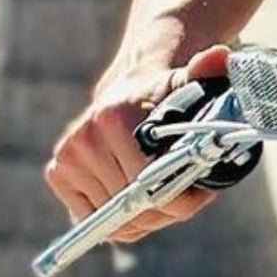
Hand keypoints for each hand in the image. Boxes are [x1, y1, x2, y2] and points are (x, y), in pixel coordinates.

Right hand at [43, 44, 231, 243]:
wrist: (126, 92)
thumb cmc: (164, 96)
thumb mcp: (188, 82)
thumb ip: (206, 70)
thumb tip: (219, 56)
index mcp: (114, 118)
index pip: (150, 180)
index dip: (183, 195)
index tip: (203, 192)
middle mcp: (83, 138)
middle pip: (134, 204)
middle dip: (167, 208)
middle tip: (187, 194)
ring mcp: (66, 158)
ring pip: (115, 218)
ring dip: (145, 216)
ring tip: (162, 191)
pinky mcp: (57, 173)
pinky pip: (94, 219)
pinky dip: (120, 219)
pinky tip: (136, 197)